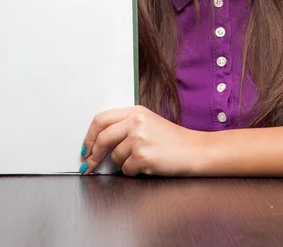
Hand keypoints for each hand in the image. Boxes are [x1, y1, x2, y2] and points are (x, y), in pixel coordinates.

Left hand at [80, 105, 204, 176]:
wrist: (196, 151)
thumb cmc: (173, 140)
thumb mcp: (148, 122)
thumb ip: (125, 125)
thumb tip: (99, 141)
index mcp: (134, 111)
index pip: (101, 120)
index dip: (90, 135)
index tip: (86, 147)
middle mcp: (135, 122)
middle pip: (102, 138)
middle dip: (93, 154)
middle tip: (89, 164)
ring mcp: (139, 139)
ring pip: (115, 157)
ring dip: (123, 163)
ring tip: (141, 159)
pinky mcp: (143, 156)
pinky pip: (126, 169)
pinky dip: (133, 172)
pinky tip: (147, 166)